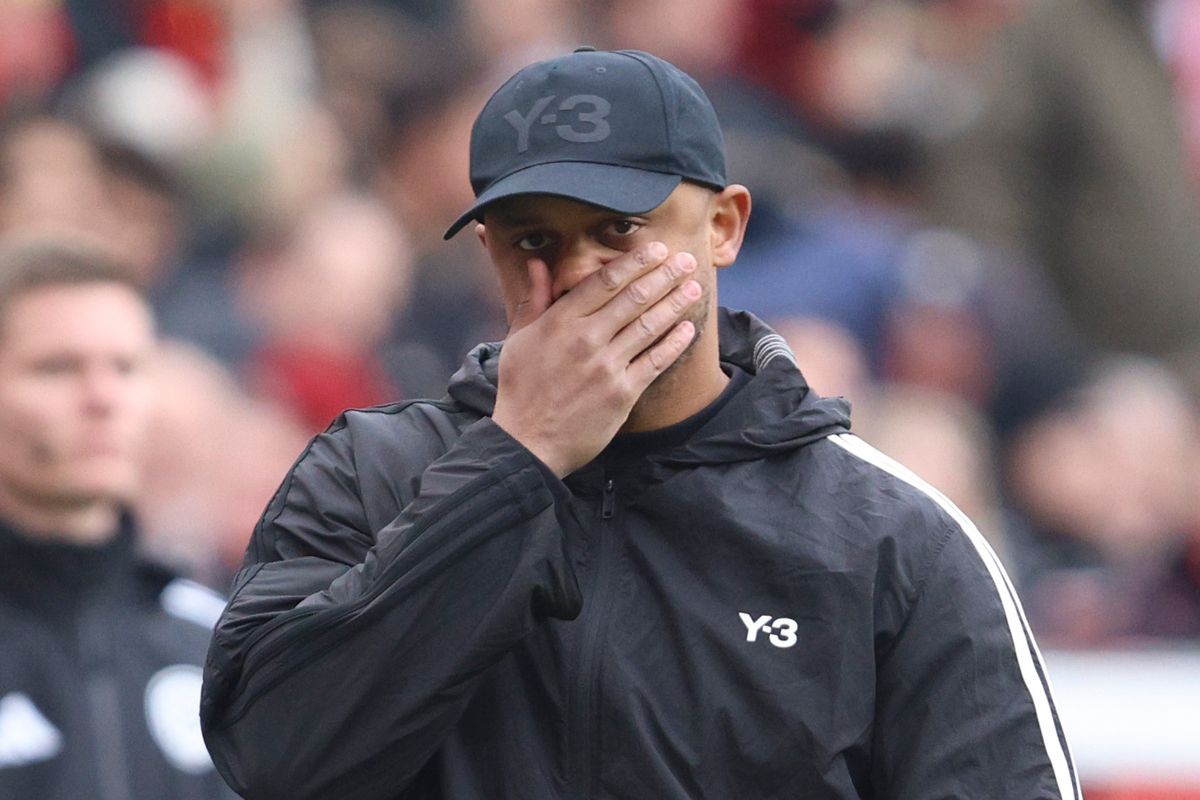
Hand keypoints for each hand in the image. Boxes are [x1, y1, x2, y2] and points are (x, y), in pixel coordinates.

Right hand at [491, 241, 701, 476]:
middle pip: (634, 297)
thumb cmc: (520, 389)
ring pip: (649, 325)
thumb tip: (539, 263)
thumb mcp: (518, 339)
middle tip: (686, 260)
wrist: (527, 442)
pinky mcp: (623, 393)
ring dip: (675, 303)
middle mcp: (586, 339)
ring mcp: (607, 366)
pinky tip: (688, 328)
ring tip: (693, 287)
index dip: (635, 262)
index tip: (656, 248)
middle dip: (664, 275)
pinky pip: (655, 361)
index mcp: (560, 321)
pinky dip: (674, 342)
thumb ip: (534, 299)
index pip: (605, 281)